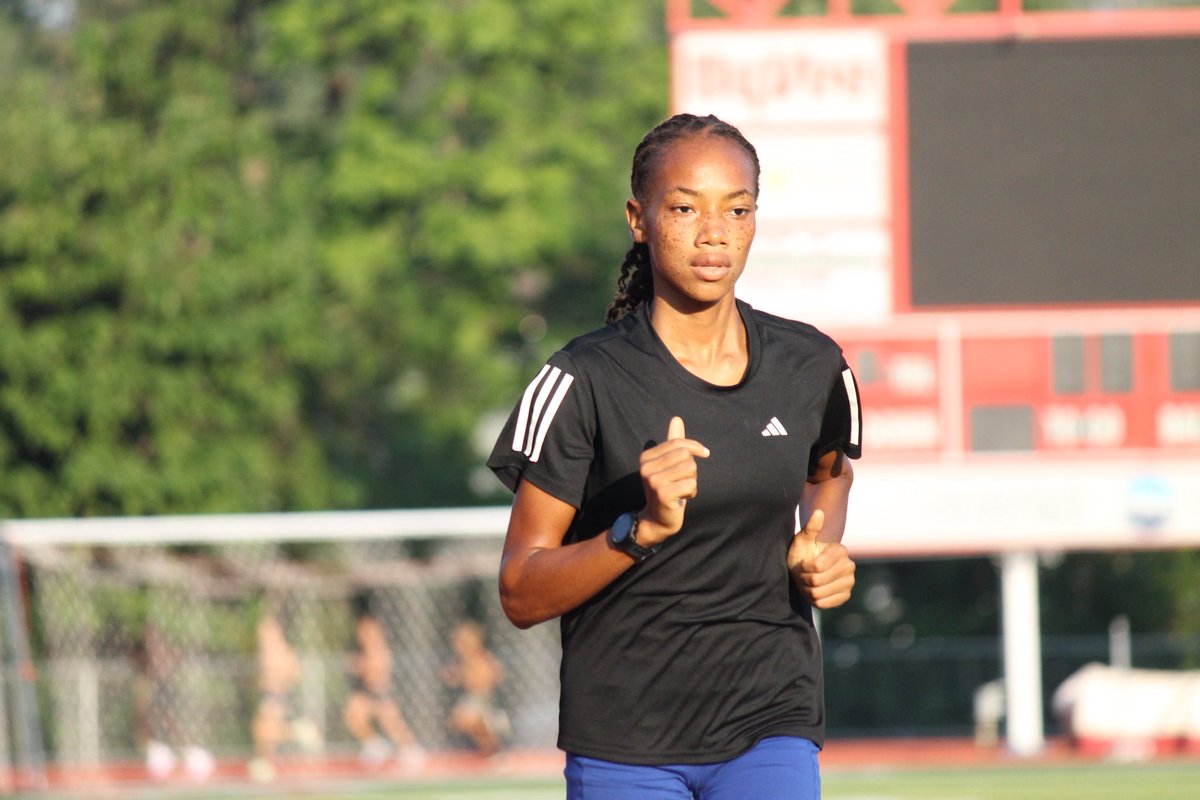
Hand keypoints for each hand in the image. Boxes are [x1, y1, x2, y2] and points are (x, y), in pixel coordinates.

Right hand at [637, 416, 708, 545]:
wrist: (657, 519)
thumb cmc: (667, 489)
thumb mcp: (669, 464)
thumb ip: (673, 442)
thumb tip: (677, 419)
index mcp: (647, 456)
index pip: (679, 443)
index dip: (695, 447)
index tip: (705, 453)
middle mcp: (646, 467)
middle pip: (686, 455)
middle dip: (691, 469)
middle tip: (683, 481)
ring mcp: (653, 480)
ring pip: (690, 469)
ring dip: (692, 481)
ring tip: (681, 489)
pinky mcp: (662, 493)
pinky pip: (691, 484)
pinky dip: (691, 492)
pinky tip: (681, 499)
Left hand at [788, 509, 855, 608]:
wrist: (806, 570)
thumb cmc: (802, 553)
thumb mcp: (801, 540)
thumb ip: (810, 528)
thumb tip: (819, 512)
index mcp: (841, 550)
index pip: (816, 567)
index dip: (804, 567)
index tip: (804, 563)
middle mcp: (850, 566)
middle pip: (816, 581)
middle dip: (804, 579)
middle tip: (804, 574)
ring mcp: (850, 582)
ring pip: (818, 594)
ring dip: (807, 590)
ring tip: (808, 582)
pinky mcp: (846, 595)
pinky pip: (824, 604)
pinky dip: (814, 600)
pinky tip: (815, 591)